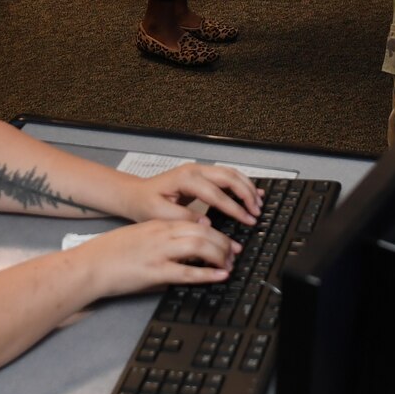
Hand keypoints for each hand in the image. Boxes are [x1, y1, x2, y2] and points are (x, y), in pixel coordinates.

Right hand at [81, 218, 239, 299]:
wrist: (89, 265)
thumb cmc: (110, 253)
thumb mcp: (139, 238)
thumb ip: (161, 240)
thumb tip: (182, 251)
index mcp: (158, 225)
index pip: (195, 222)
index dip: (216, 232)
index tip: (227, 241)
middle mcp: (161, 235)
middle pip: (203, 232)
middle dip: (224, 243)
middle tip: (234, 254)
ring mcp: (159, 253)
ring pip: (199, 246)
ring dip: (219, 255)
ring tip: (229, 264)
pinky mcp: (154, 272)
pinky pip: (187, 271)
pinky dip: (208, 273)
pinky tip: (219, 276)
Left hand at [125, 163, 260, 228]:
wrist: (136, 195)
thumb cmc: (145, 204)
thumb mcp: (160, 214)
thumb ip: (184, 218)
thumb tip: (207, 224)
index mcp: (185, 179)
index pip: (216, 193)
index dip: (234, 207)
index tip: (246, 219)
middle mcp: (194, 170)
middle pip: (229, 177)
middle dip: (246, 194)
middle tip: (256, 212)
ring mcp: (199, 170)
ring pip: (231, 173)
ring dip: (246, 187)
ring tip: (258, 203)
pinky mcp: (202, 174)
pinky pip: (226, 175)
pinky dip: (241, 183)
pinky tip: (251, 192)